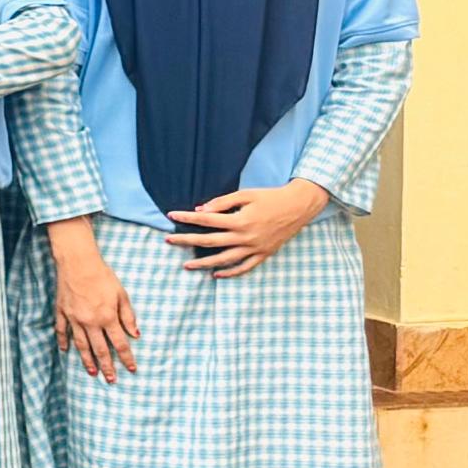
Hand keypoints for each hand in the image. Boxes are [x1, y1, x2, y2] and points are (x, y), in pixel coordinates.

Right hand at [48, 221, 141, 381]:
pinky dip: (63, 342)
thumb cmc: (103, 276)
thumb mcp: (122, 294)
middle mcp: (91, 322)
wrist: (78, 263)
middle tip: (111, 380)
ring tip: (92, 373)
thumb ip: (128, 316)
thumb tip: (135, 334)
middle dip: (107, 367)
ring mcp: (74, 319)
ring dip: (87, 360)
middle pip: (100, 350)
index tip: (132, 370)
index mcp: (108, 318)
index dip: (127, 358)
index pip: (120, 344)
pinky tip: (65, 351)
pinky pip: (62, 331)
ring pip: (81, 345)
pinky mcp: (62, 313)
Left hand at [172, 178, 328, 276]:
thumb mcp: (246, 194)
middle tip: (168, 241)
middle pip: (209, 242)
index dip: (187, 217)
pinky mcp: (264, 254)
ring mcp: (255, 248)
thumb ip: (222, 202)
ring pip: (224, 259)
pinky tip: (216, 274)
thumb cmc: (271, 197)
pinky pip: (245, 267)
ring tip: (187, 265)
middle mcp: (246, 237)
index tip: (172, 215)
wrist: (299, 206)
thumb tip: (200, 210)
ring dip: (204, 264)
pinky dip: (230, 272)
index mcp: (240, 220)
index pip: (206, 220)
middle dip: (186, 241)